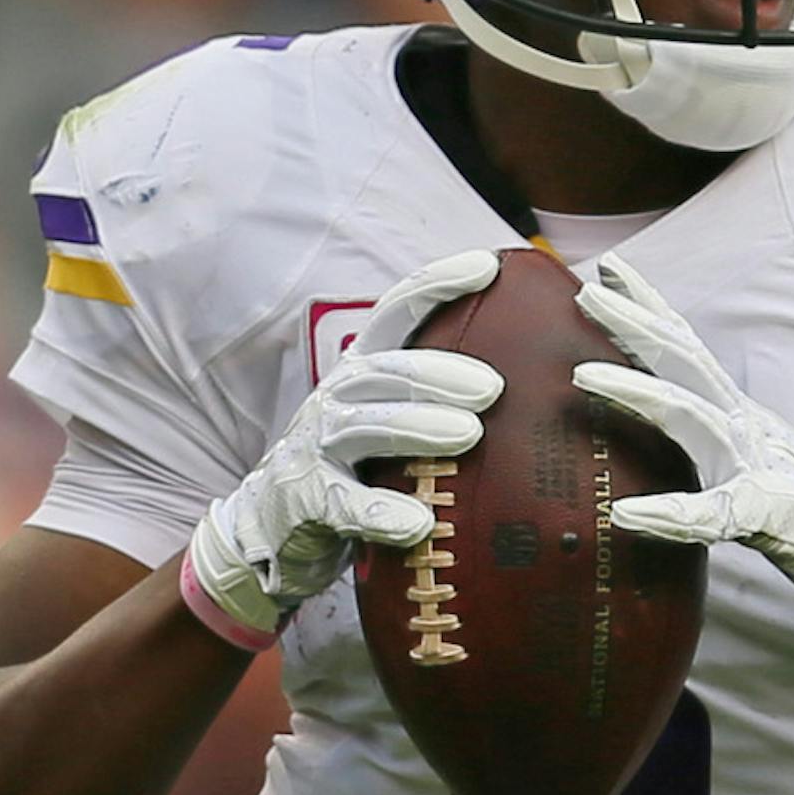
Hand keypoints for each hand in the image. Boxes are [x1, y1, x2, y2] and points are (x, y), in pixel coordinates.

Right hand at [181, 250, 504, 647]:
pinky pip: (344, 505)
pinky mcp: (307, 501)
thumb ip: (433, 401)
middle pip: (387, 371)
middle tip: (493, 388)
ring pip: (366, 427)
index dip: (437, 285)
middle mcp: (337, 398)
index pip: (397, 314)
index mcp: (362, 372)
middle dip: (440, 373)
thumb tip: (523, 385)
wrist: (270, 528)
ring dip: (417, 427)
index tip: (487, 265)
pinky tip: (418, 523)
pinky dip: (380, 514)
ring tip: (467, 434)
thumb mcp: (385, 422)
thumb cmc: (350, 470)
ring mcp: (316, 448)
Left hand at [571, 253, 793, 646]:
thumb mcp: (751, 464)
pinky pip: (709, 514)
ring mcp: (753, 465)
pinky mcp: (762, 515)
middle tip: (586, 294)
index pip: (688, 350)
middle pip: (684, 364)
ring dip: (637, 393)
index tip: (609, 272)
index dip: (651, 309)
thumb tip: (672, 429)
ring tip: (582, 374)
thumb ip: (712, 443)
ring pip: (690, 417)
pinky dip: (668, 513)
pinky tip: (627, 513)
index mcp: (737, 414)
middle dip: (635, 325)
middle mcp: (743, 426)